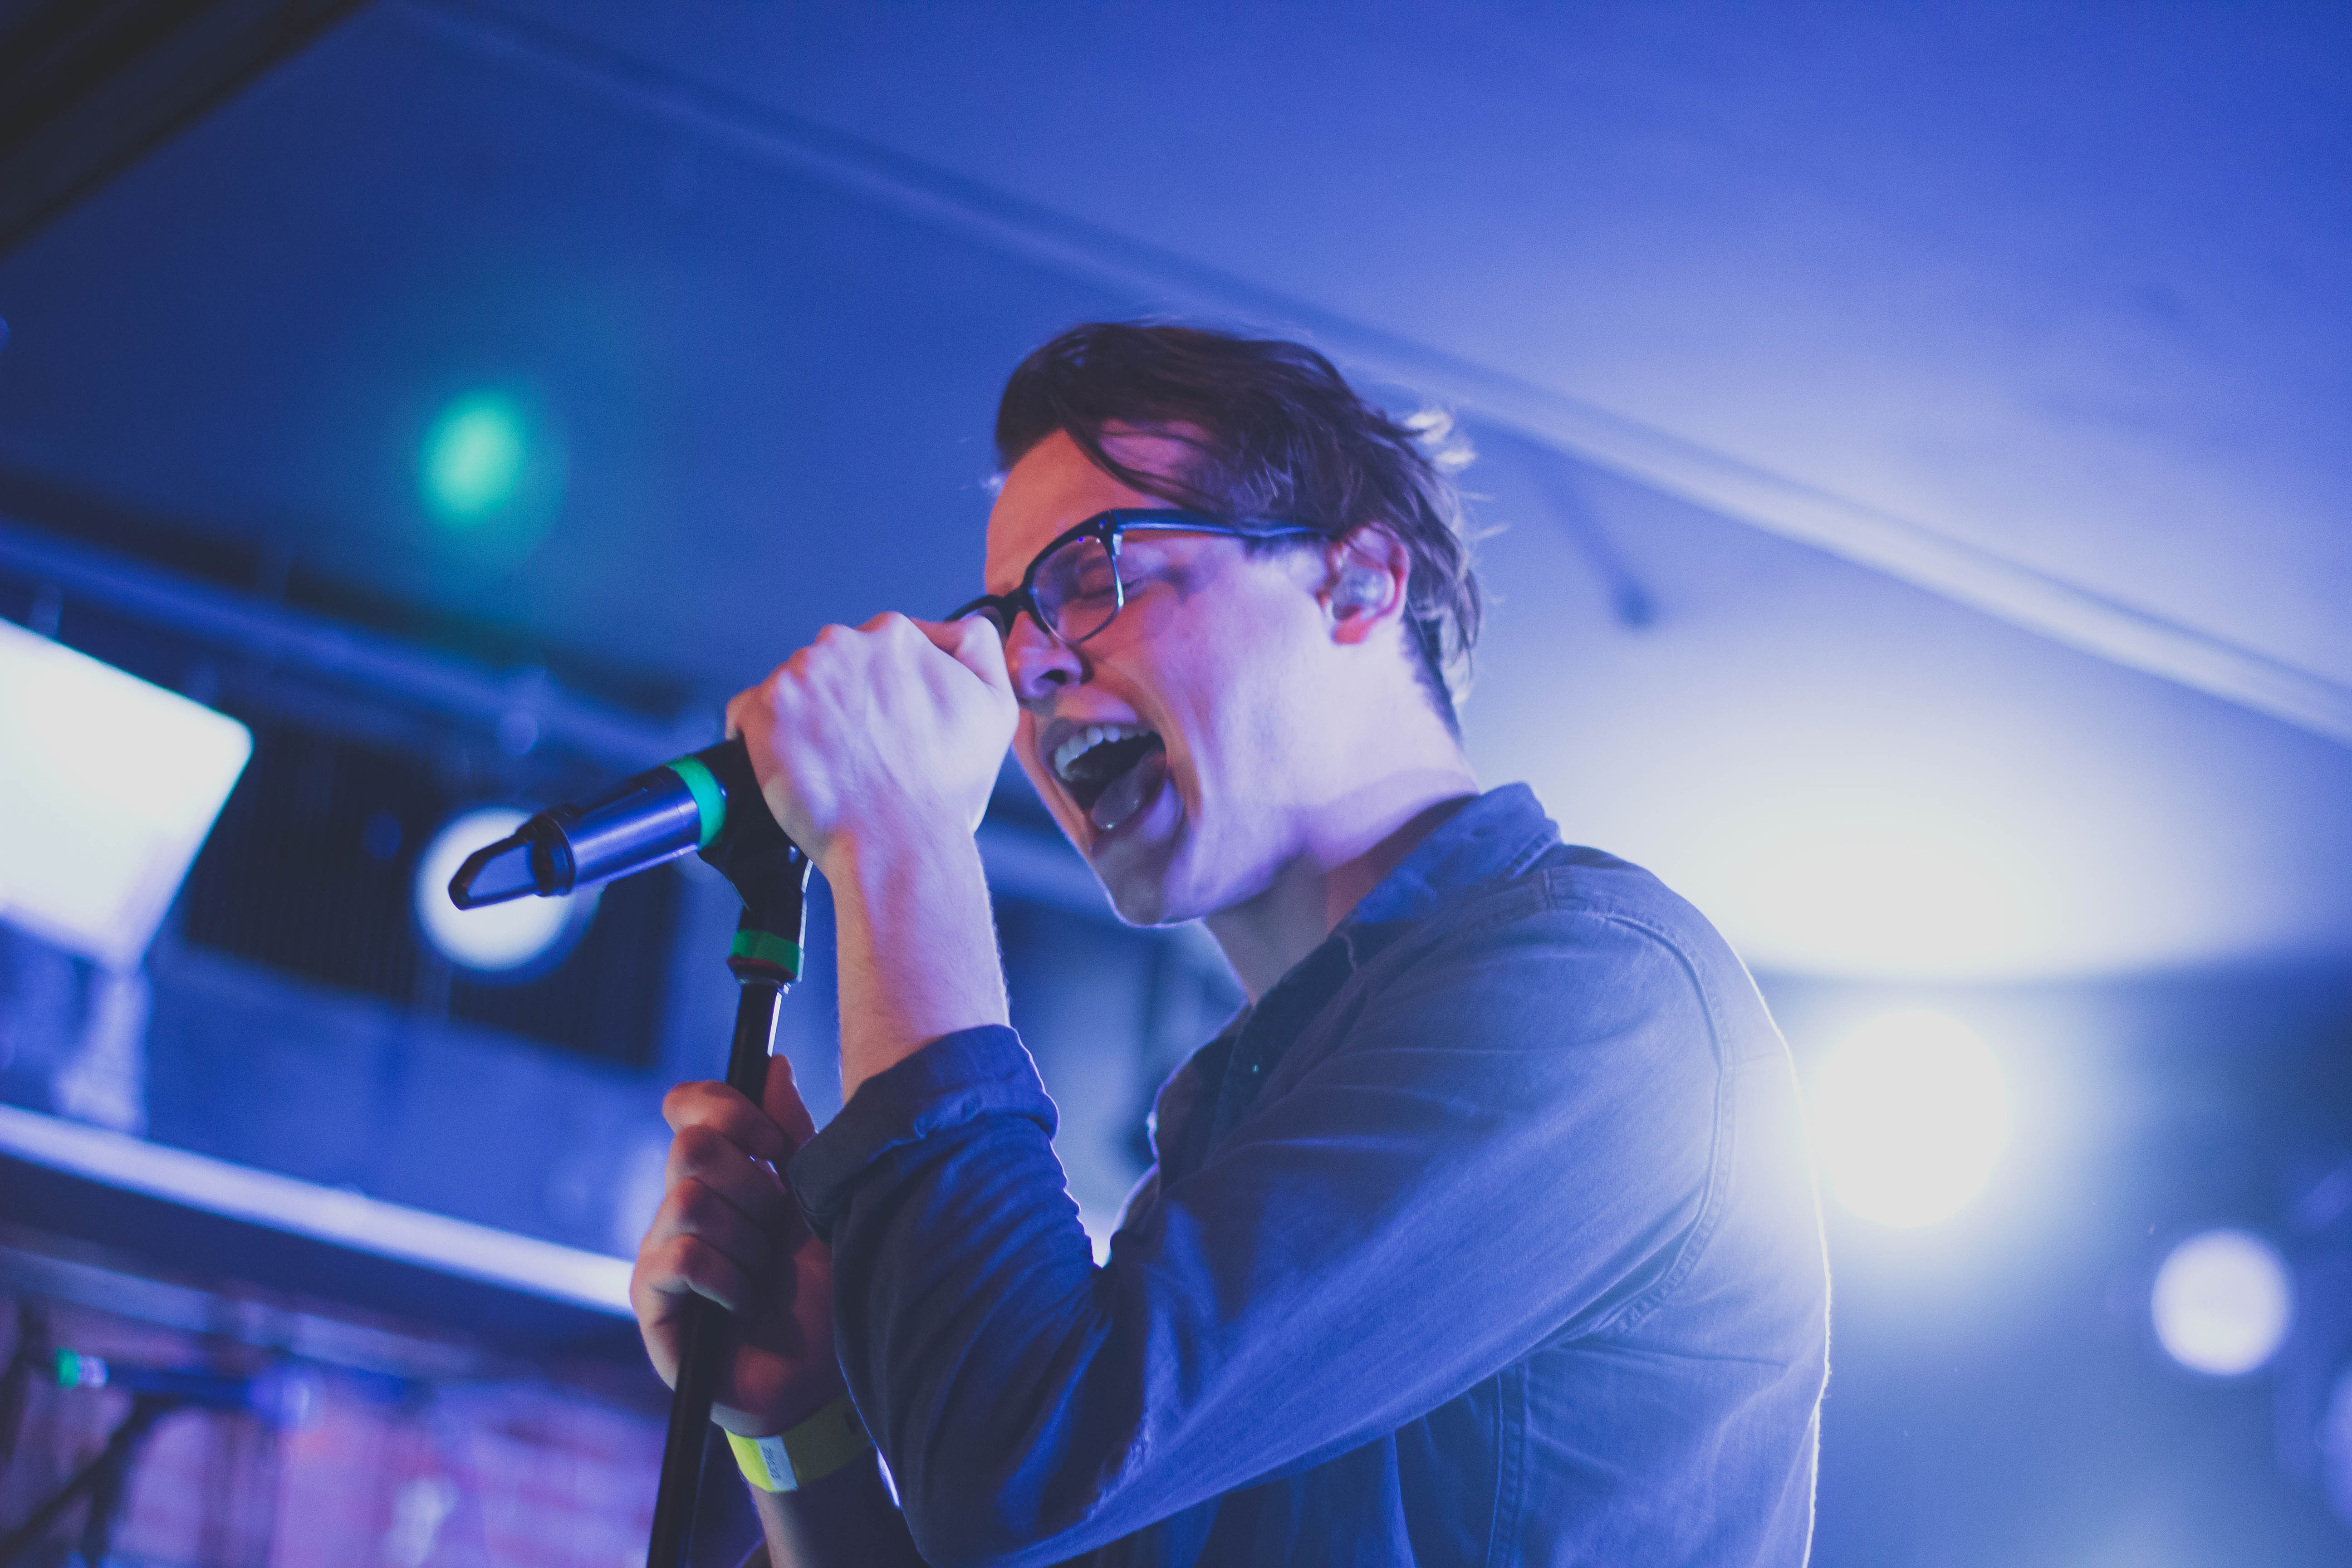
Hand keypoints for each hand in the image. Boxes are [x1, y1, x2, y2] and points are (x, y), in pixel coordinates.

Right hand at [630, 1054, 840, 1435]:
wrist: (821, 1374)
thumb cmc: (822, 1286)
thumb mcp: (819, 1199)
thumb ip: (793, 1132)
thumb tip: (772, 1064)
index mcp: (722, 1172)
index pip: (688, 1106)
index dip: (729, 1109)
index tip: (777, 1145)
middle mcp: (681, 1203)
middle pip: (688, 1145)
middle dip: (752, 1184)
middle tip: (778, 1226)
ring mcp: (659, 1250)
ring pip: (687, 1199)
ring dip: (746, 1240)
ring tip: (763, 1276)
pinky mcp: (652, 1300)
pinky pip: (684, 1257)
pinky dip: (729, 1280)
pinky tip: (745, 1304)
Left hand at [725, 613, 1015, 872]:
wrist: (899, 844)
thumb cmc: (945, 790)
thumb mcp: (996, 706)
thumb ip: (978, 646)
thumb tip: (954, 627)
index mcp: (895, 636)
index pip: (877, 650)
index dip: (884, 692)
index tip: (890, 727)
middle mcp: (841, 644)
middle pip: (833, 667)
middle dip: (843, 703)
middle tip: (863, 752)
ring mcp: (796, 677)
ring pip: (793, 691)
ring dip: (805, 720)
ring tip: (831, 766)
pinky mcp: (760, 712)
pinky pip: (748, 714)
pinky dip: (762, 737)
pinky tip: (792, 766)